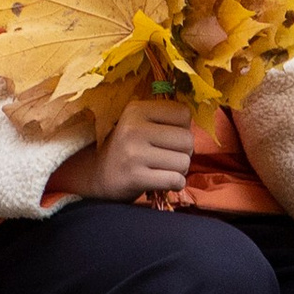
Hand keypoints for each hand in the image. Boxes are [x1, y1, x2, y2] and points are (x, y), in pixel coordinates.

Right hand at [52, 99, 199, 201]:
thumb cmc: (128, 147)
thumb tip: (196, 124)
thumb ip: (165, 118)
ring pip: (184, 161)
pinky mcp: (135, 177)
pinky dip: (175, 184)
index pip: (184, 113)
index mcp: (136, 109)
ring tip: (163, 169)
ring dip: (180, 169)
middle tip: (168, 156)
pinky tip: (163, 182)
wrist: (97, 176)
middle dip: (184, 152)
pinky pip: (175, 180)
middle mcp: (134, 128)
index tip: (168, 137)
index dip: (182, 127)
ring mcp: (134, 153)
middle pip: (187, 139)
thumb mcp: (139, 123)